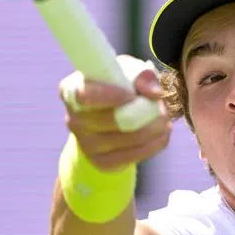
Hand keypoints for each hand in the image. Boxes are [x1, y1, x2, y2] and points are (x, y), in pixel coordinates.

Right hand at [59, 55, 171, 171]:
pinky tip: (160, 134)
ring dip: (155, 128)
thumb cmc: (119, 86)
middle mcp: (73, 119)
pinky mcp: (102, 163)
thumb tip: (154, 92)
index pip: (85, 95)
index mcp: (71, 90)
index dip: (111, 95)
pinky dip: (155, 143)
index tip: (132, 94)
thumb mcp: (129, 71)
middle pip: (113, 120)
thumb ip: (142, 74)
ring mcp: (85, 145)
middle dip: (145, 112)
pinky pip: (135, 155)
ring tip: (163, 119)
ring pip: (129, 138)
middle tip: (161, 107)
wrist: (111, 119)